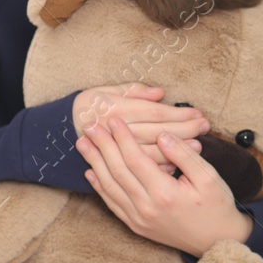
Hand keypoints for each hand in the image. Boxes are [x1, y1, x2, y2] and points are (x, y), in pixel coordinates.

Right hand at [72, 84, 206, 173]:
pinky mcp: (113, 168)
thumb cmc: (87, 105)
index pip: (154, 112)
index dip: (178, 113)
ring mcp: (113, 153)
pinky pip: (139, 172)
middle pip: (157, 133)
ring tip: (197, 145)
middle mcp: (114, 131)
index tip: (198, 113)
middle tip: (204, 127)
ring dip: (176, 150)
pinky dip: (160, 166)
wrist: (58, 130)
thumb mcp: (105, 90)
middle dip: (184, 130)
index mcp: (114, 109)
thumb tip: (160, 93)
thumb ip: (133, 91)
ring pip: (152, 154)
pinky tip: (176, 163)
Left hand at [77, 117, 253, 257]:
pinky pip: (113, 205)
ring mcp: (139, 220)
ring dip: (95, 163)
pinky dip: (99, 187)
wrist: (219, 241)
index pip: (136, 159)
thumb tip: (162, 135)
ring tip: (83, 144)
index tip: (113, 120)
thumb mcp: (209, 177)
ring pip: (110, 188)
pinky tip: (91, 172)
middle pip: (117, 171)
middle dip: (102, 146)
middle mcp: (147, 208)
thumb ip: (183, 155)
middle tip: (89, 126)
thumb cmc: (217, 206)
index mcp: (165, 194)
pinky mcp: (137, 227)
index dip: (122, 138)